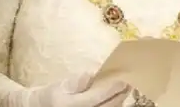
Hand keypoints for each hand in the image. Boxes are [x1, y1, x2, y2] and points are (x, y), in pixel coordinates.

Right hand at [0, 72, 129, 106]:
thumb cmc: (49, 97)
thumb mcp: (61, 86)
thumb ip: (78, 82)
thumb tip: (94, 75)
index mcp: (74, 105)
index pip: (100, 96)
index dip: (114, 87)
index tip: (124, 77)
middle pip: (108, 106)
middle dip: (120, 94)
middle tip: (130, 82)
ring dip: (119, 101)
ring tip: (125, 90)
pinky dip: (112, 106)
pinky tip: (116, 100)